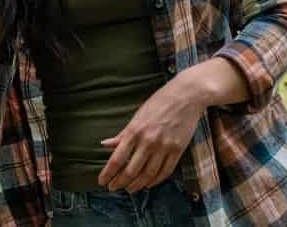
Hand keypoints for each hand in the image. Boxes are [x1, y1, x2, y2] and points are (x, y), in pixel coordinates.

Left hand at [97, 78, 203, 192]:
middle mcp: (147, 141)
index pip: (117, 159)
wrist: (185, 96)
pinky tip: (148, 184)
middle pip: (131, 170)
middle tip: (114, 188)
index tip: (102, 182)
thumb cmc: (158, 104)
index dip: (108, 173)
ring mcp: (164, 147)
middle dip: (120, 182)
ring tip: (129, 189)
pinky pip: (165, 172)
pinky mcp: (178, 150)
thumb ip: (122, 134)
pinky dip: (155, 181)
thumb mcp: (136, 116)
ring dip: (137, 185)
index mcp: (134, 131)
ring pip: (147, 174)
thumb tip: (105, 145)